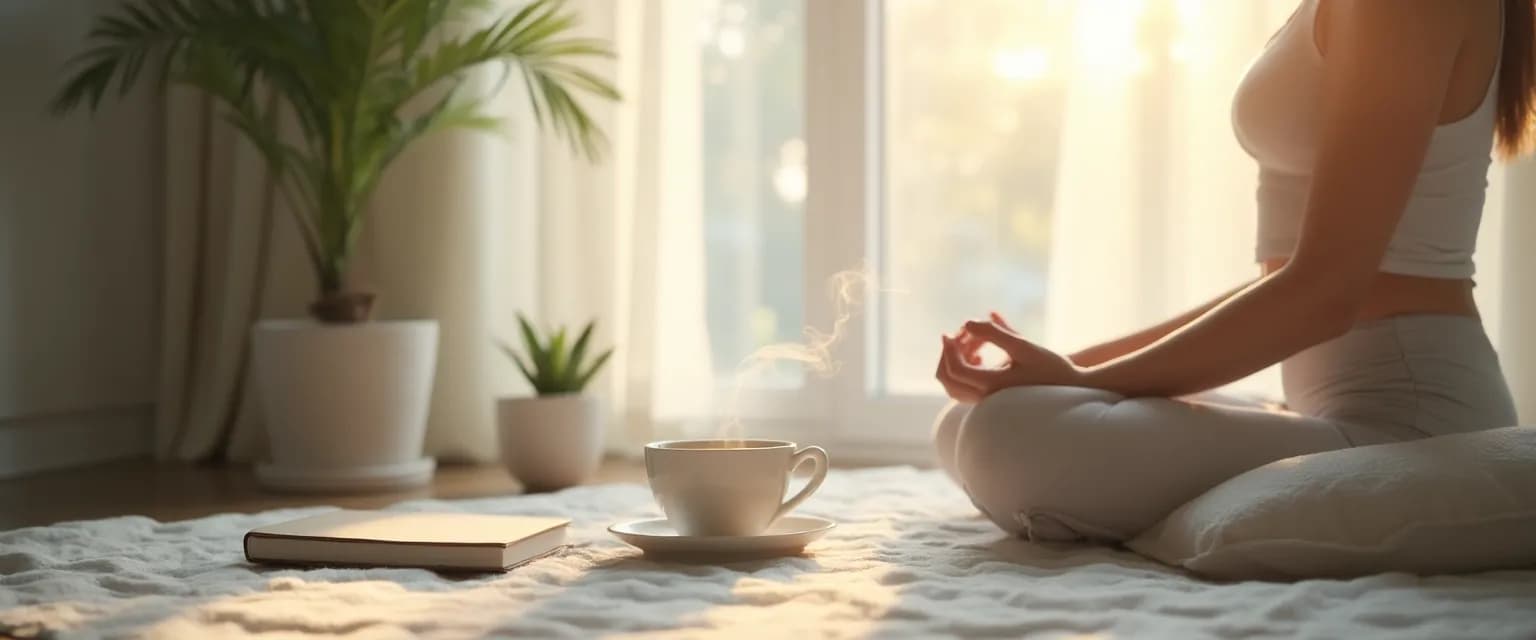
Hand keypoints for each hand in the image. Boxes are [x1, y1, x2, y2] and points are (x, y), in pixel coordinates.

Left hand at [934, 312, 1082, 402]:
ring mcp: (988, 402)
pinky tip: (980, 355)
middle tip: (956, 334)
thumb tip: (967, 322)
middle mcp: (986, 398)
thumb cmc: (1051, 366)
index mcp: (992, 386)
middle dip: (949, 355)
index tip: (952, 332)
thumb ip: (995, 333)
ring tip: (972, 341)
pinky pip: (966, 388)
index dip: (949, 349)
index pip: (956, 370)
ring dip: (957, 361)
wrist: (1072, 388)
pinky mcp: (993, 400)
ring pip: (955, 386)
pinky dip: (965, 370)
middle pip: (948, 381)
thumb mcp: (1023, 346)